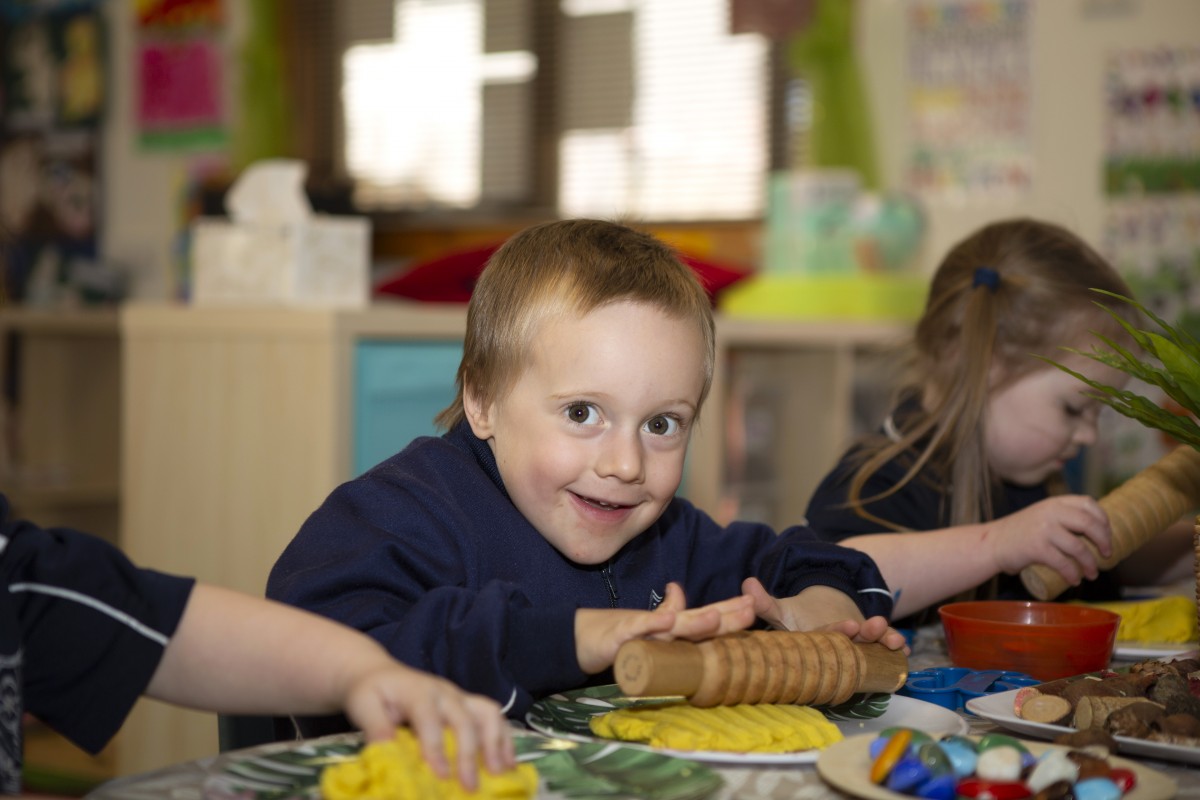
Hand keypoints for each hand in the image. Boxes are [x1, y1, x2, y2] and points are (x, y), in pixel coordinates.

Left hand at [343, 665, 514, 790]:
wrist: (379, 673)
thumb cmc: (372, 692)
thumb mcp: (363, 705)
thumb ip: (375, 727)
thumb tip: (387, 752)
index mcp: (418, 692)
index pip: (430, 720)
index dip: (436, 748)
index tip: (441, 776)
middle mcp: (444, 692)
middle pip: (464, 719)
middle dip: (470, 754)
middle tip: (470, 786)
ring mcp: (460, 697)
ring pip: (488, 713)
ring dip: (497, 743)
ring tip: (500, 772)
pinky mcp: (467, 704)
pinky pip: (493, 717)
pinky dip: (504, 739)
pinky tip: (507, 763)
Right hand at [574, 582, 754, 673]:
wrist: (578, 636)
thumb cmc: (615, 632)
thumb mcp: (646, 627)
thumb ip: (666, 611)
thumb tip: (679, 589)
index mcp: (670, 625)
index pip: (705, 617)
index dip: (729, 612)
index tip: (754, 605)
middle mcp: (660, 625)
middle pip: (697, 621)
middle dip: (724, 616)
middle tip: (750, 608)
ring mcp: (641, 630)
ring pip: (672, 627)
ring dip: (694, 623)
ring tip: (716, 619)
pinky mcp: (620, 635)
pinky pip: (638, 631)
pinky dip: (652, 625)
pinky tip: (667, 622)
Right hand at [741, 578, 908, 652]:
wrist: (816, 618)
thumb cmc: (796, 618)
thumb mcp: (780, 610)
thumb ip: (764, 602)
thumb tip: (746, 584)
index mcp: (816, 643)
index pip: (827, 639)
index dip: (838, 634)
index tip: (849, 626)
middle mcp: (837, 649)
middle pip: (852, 645)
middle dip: (866, 637)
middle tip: (874, 627)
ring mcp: (854, 647)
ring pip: (870, 645)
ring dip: (883, 640)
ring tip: (895, 637)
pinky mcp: (869, 642)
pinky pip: (883, 644)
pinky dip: (894, 644)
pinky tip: (905, 645)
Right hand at [988, 495, 1111, 583]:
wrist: (992, 543)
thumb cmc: (1020, 532)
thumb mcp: (1041, 515)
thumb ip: (1062, 517)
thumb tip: (1096, 533)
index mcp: (1054, 503)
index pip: (1088, 504)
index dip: (1103, 519)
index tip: (1106, 534)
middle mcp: (1050, 512)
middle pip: (1089, 523)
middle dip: (1103, 541)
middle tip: (1106, 554)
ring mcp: (1044, 530)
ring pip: (1079, 548)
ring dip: (1090, 564)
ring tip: (1092, 574)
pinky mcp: (1037, 548)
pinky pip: (1064, 563)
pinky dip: (1073, 574)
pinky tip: (1074, 580)